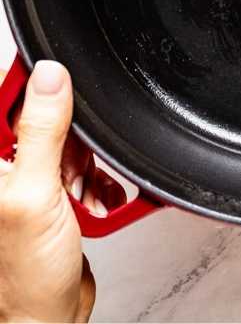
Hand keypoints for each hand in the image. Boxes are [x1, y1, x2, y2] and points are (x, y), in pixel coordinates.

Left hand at [0, 61, 126, 322]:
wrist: (47, 315)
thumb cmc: (25, 274)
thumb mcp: (34, 193)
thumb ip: (41, 131)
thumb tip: (49, 77)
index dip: (29, 91)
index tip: (58, 90)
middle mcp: (1, 172)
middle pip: (39, 120)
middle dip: (69, 140)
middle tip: (70, 165)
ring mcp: (23, 184)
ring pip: (65, 145)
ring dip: (86, 166)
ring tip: (82, 192)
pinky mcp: (48, 197)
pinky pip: (79, 171)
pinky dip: (94, 183)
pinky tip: (91, 201)